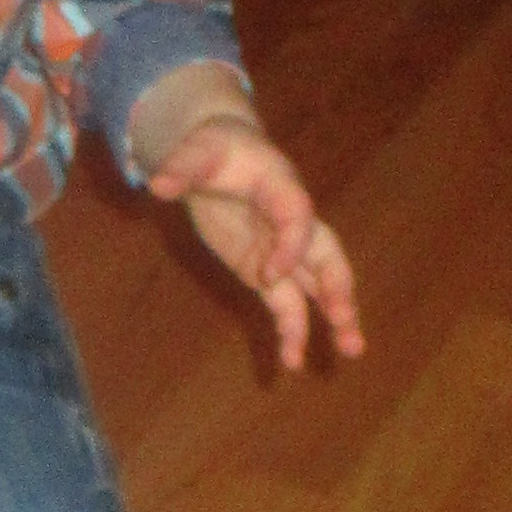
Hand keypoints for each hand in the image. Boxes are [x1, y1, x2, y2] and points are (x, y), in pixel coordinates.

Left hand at [144, 113, 364, 372]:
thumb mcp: (195, 152)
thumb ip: (181, 168)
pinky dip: (293, 330)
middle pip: (326, 254)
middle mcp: (292, 222)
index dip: (290, 245)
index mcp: (280, 187)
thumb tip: (158, 183)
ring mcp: (283, 250)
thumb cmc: (212, 150)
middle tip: (345, 317)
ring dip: (335, 316)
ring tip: (352, 351)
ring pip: (316, 285)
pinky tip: (293, 361)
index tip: (271, 276)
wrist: (218, 158)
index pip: (297, 216)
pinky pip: (287, 303)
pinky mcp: (268, 271)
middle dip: (337, 286)